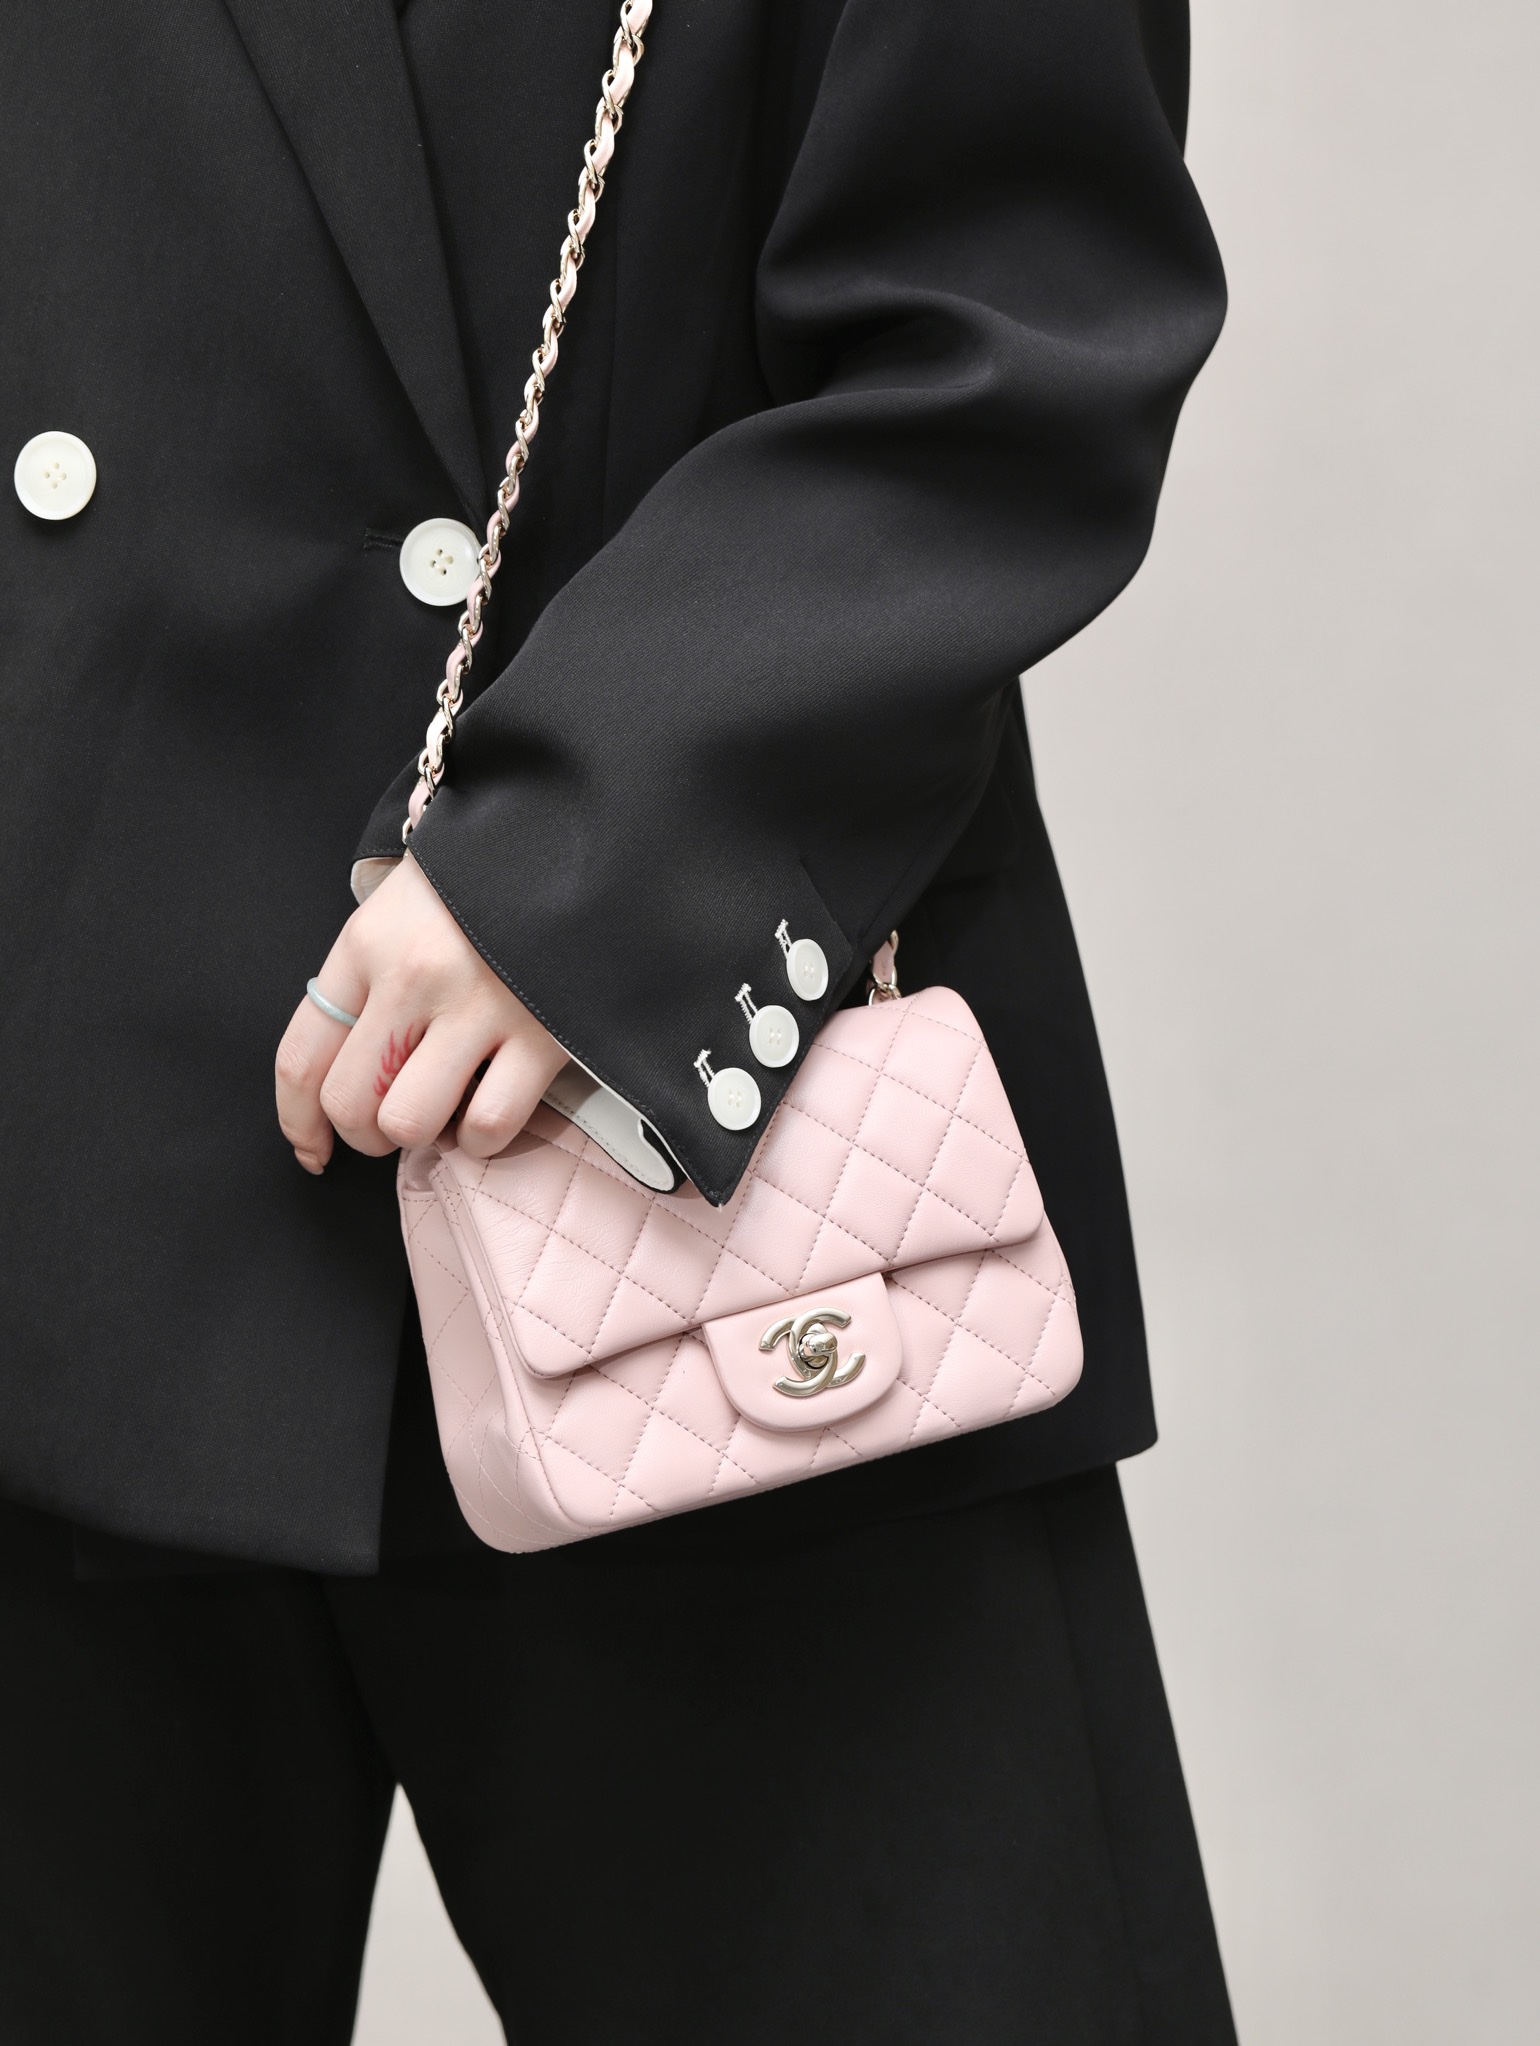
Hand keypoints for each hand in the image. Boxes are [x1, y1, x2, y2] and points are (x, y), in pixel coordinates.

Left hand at [275, 855, 566, 1173]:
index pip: (302, 1055)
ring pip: (410, 1123)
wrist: (578, 839)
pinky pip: (488, 1124)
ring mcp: (479, 1006)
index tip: (311, 1148)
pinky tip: (489, 1112)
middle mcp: (413, 977)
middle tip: (389, 1125)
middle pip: (350, 1102)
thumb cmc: (485, 880)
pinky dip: (482, 1137)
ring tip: (445, 1113)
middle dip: (363, 1135)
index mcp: (369, 943)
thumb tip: (343, 1063)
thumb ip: (368, 975)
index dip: (298, 1120)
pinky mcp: (542, 1034)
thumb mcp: (404, 907)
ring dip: (423, 1137)